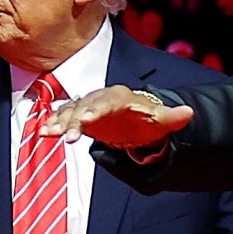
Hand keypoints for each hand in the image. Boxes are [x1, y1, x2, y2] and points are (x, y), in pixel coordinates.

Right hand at [52, 87, 196, 150]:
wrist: (136, 117)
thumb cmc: (147, 118)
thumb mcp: (162, 119)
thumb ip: (173, 117)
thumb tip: (188, 113)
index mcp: (121, 97)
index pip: (107, 100)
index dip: (97, 108)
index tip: (87, 119)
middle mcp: (101, 98)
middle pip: (86, 105)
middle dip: (75, 120)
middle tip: (68, 136)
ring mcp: (89, 106)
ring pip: (72, 110)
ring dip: (60, 121)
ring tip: (48, 133)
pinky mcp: (80, 115)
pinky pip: (65, 117)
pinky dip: (54, 123)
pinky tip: (44, 132)